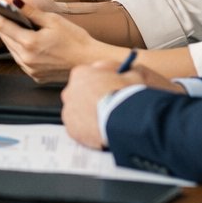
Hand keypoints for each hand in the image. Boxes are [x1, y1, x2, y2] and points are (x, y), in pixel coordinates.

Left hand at [0, 5, 104, 83]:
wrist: (90, 61)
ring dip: (8, 38)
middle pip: (5, 38)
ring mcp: (30, 70)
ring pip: (11, 50)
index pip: (4, 26)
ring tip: (4, 25)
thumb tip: (14, 0)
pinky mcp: (35, 76)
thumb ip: (30, 11)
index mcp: (30, 43)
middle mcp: (26, 59)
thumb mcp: (52, 20)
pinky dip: (18, 49)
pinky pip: (20, 60)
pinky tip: (21, 41)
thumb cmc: (76, 40)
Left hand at [61, 61, 187, 149]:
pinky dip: (89, 132)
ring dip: (91, 116)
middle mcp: (69, 91)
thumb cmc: (127, 95)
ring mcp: (69, 111)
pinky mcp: (72, 129)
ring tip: (108, 122)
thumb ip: (128, 72)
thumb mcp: (133, 76)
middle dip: (95, 100)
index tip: (113, 88)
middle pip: (82, 95)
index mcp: (81, 74)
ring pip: (80, 113)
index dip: (104, 82)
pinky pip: (80, 130)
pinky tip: (102, 132)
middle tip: (111, 107)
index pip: (90, 76)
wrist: (123, 120)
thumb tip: (131, 70)